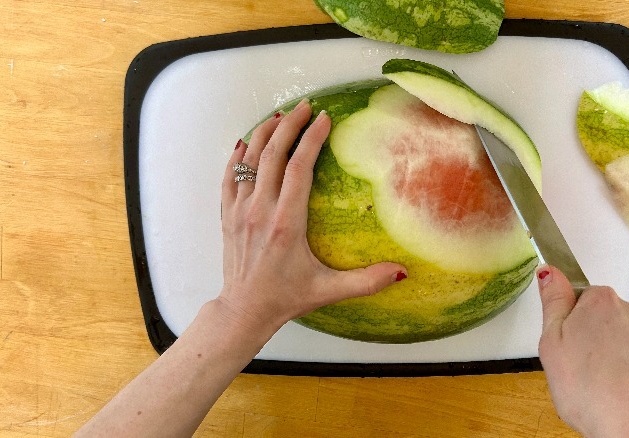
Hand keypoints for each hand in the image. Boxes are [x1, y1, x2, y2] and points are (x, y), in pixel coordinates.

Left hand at [216, 100, 405, 347]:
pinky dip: (237, 155)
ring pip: (249, 160)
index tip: (324, 119)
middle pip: (273, 154)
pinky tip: (246, 141)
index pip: (299, 168)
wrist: (244, 310)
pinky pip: (229, 176)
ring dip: (264, 133)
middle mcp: (261, 210)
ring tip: (280, 115)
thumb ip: (367, 281)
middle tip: (305, 106)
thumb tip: (402, 272)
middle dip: (289, 125)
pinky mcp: (227, 215)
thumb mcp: (329, 290)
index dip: (312, 139)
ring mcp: (239, 210)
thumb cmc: (287, 298)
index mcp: (288, 223)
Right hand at [537, 265, 628, 436]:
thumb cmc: (593, 391)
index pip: (579, 298)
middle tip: (575, 371)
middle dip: (591, 341)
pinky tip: (621, 400)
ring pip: (626, 346)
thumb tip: (549, 273)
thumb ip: (552, 303)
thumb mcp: (552, 343)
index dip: (567, 324)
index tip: (563, 347)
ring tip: (598, 391)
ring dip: (613, 362)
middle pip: (604, 320)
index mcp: (601, 302)